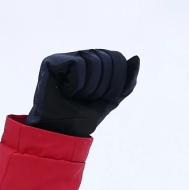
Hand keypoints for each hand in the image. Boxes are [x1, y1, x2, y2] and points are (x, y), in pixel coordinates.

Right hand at [25, 49, 139, 136]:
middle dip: (102, 88)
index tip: (101, 98)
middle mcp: (81, 56)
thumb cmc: (83, 118)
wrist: (62, 132)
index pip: (117, 59)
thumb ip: (126, 83)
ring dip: (88, 89)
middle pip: (106, 60)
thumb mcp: (111, 101)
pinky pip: (77, 65)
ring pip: (92, 62)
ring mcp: (66, 57)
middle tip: (86, 99)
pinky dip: (76, 86)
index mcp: (95, 63)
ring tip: (75, 97)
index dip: (115, 83)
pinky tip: (66, 91)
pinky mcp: (52, 62)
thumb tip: (136, 58)